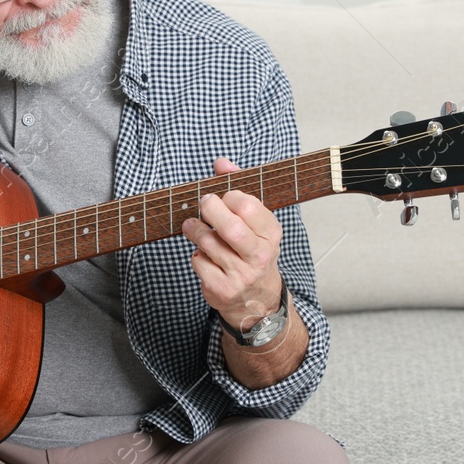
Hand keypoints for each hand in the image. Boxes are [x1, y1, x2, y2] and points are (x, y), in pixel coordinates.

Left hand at [181, 157, 284, 332]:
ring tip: (192, 226)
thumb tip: (221, 163)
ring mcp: (241, 275)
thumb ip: (238, 188)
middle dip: (210, 210)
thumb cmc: (251, 250)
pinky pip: (198, 262)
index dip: (230, 196)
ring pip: (209, 243)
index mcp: (271, 234)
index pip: (249, 206)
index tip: (224, 197)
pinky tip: (203, 254)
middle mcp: (260, 255)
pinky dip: (196, 254)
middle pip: (230, 228)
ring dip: (195, 230)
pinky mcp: (222, 288)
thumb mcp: (254, 222)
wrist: (257, 300)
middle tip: (203, 203)